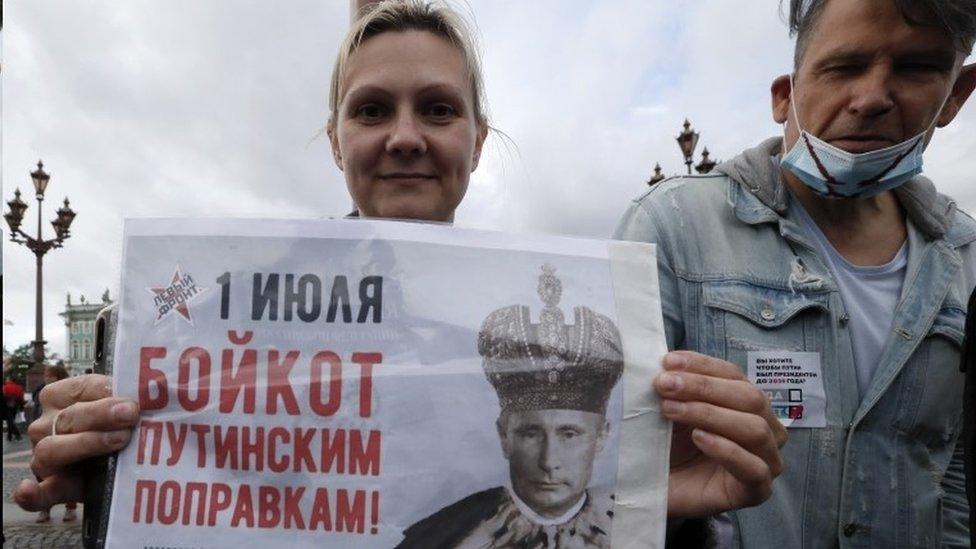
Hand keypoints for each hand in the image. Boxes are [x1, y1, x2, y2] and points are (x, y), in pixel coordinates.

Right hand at [13, 374, 138, 511]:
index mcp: (60, 397)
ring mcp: (45, 457)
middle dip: (102, 414)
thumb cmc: (122, 427)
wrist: (120, 465)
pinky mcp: (53, 487)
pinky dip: (32, 494)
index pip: (81, 388)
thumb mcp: (124, 407)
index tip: (131, 397)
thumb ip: (129, 396)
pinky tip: (30, 491)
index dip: (106, 391)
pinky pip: (37, 493)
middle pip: (69, 417)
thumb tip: (148, 387)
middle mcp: (47, 425)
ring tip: (119, 440)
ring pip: (53, 449)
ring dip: (87, 444)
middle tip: (131, 414)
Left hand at [654, 351, 786, 517]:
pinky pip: (754, 469)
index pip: (734, 375)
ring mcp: (765, 461)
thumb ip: (677, 388)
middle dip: (704, 387)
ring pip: (755, 429)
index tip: (668, 362)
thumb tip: (668, 364)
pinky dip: (727, 449)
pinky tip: (699, 438)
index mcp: (747, 403)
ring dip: (710, 414)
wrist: (655, 489)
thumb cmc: (669, 447)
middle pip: (749, 397)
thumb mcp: (672, 410)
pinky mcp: (757, 491)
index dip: (702, 365)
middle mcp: (764, 428)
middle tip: (665, 385)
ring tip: (672, 411)